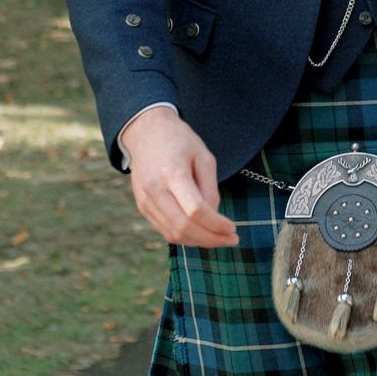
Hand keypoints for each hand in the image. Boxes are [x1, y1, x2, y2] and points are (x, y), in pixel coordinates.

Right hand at [124, 108, 237, 247]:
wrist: (146, 133)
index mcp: (172, 173)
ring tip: (219, 239)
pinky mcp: (142, 207)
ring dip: (199, 242)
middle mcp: (154, 191)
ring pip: (173, 233)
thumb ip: (210, 188)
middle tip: (231, 240)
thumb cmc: (180, 141)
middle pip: (183, 227)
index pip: (196, 210)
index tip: (233, 229)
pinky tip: (202, 234)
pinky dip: (185, 237)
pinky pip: (165, 230)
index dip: (216, 225)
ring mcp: (145, 201)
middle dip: (210, 239)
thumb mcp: (204, 156)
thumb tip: (215, 217)